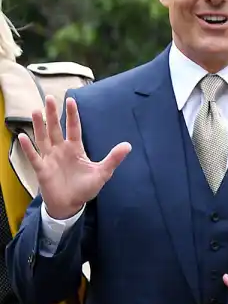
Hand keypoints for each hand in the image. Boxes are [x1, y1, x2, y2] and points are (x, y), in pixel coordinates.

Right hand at [19, 95, 129, 219]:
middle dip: (52, 114)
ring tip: (35, 111)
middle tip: (49, 98)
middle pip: (55, 128)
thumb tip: (128, 145)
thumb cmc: (85, 188)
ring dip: (38, 125)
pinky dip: (28, 148)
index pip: (73, 128)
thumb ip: (113, 159)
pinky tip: (22, 136)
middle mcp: (61, 150)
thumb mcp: (101, 173)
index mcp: (75, 148)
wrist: (71, 205)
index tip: (71, 100)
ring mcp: (50, 158)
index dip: (72, 115)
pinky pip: (34, 156)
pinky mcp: (42, 169)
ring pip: (43, 138)